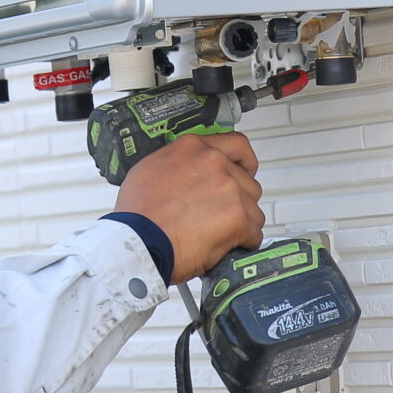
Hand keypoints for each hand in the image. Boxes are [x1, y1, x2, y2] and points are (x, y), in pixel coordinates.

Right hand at [114, 133, 262, 282]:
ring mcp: (228, 187)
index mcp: (193, 148)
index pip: (236, 145)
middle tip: (220, 217)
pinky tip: (225, 248)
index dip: (243, 163)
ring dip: (242, 223)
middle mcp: (214, 162)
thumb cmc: (138, 216)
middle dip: (238, 201)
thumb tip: (189, 173)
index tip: (245, 173)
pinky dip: (244, 243)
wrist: (138, 242)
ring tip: (219, 235)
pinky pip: (254, 232)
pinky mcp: (237, 215)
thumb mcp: (149, 170)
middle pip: (246, 182)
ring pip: (253, 209)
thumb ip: (178, 165)